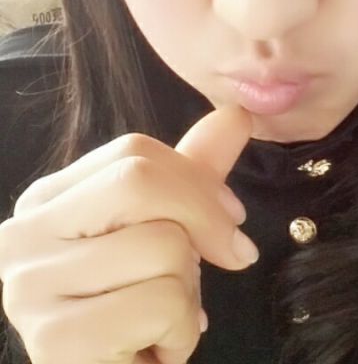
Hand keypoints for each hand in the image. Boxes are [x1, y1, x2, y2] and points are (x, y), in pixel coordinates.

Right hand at [0, 104, 255, 363]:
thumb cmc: (139, 304)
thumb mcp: (169, 225)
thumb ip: (195, 170)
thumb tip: (237, 113)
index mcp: (48, 199)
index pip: (135, 152)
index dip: (197, 182)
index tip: (229, 219)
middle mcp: (24, 236)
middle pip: (143, 183)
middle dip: (201, 225)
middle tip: (197, 270)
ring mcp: (30, 289)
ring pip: (164, 246)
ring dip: (188, 291)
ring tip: (158, 317)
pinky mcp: (55, 342)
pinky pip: (162, 305)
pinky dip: (181, 332)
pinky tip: (152, 348)